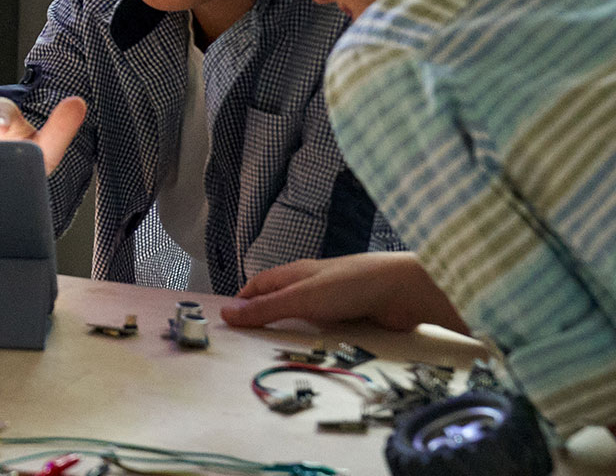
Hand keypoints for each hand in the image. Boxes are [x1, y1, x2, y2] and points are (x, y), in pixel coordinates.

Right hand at [219, 252, 467, 332]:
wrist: (403, 290)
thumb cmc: (348, 284)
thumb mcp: (299, 298)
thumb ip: (265, 308)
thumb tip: (225, 313)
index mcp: (295, 273)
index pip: (260, 285)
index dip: (244, 300)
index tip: (229, 320)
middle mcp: (313, 285)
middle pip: (282, 303)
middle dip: (267, 320)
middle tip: (249, 344)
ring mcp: (335, 301)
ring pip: (306, 319)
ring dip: (295, 334)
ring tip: (280, 355)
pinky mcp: (354, 317)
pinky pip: (330, 331)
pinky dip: (320, 341)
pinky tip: (316, 354)